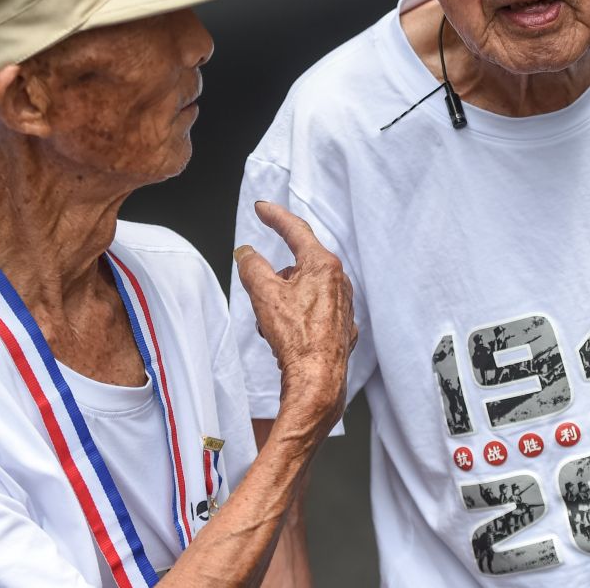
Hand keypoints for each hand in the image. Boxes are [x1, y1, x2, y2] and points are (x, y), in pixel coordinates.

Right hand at [235, 201, 356, 432]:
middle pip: (297, 266)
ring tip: (273, 326)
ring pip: (303, 291)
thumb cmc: (296, 338)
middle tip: (261, 299)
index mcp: (323, 265)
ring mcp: (343, 305)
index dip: (275, 217)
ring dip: (282, 302)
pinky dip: (296, 319)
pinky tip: (289, 338)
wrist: (317, 381)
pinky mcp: (342, 328)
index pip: (296, 231)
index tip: (261, 208)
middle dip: (274, 280)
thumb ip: (252, 266)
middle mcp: (339, 281)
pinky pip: (312, 313)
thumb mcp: (263, 294)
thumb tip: (246, 253)